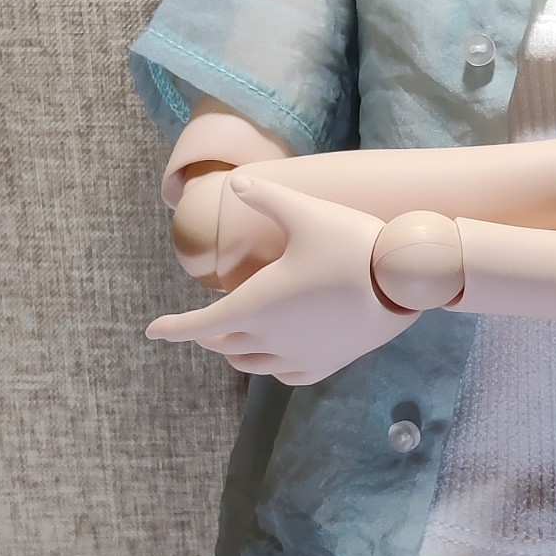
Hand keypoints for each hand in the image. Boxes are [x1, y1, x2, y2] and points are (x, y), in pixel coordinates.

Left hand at [145, 178, 418, 383]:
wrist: (402, 284)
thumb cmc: (351, 245)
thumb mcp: (306, 212)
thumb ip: (267, 197)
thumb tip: (235, 181)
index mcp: (253, 305)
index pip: (199, 325)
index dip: (173, 328)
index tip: (152, 331)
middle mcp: (268, 338)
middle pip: (222, 342)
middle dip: (207, 331)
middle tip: (203, 319)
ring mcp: (296, 356)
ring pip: (250, 362)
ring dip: (235, 348)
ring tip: (235, 334)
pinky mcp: (323, 366)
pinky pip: (284, 374)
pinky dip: (270, 366)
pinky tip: (276, 356)